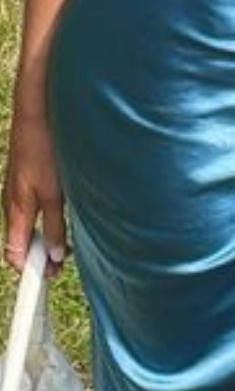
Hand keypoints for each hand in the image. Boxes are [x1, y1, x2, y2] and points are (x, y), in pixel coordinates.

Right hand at [2, 105, 67, 274]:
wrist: (37, 111)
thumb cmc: (42, 147)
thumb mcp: (54, 192)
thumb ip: (53, 225)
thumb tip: (52, 256)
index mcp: (15, 210)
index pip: (13, 254)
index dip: (28, 271)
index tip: (45, 280)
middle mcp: (13, 203)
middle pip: (20, 242)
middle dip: (38, 256)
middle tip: (61, 264)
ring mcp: (19, 190)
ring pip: (28, 225)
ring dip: (44, 238)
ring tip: (65, 244)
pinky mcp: (28, 179)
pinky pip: (34, 209)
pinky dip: (45, 219)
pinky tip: (62, 216)